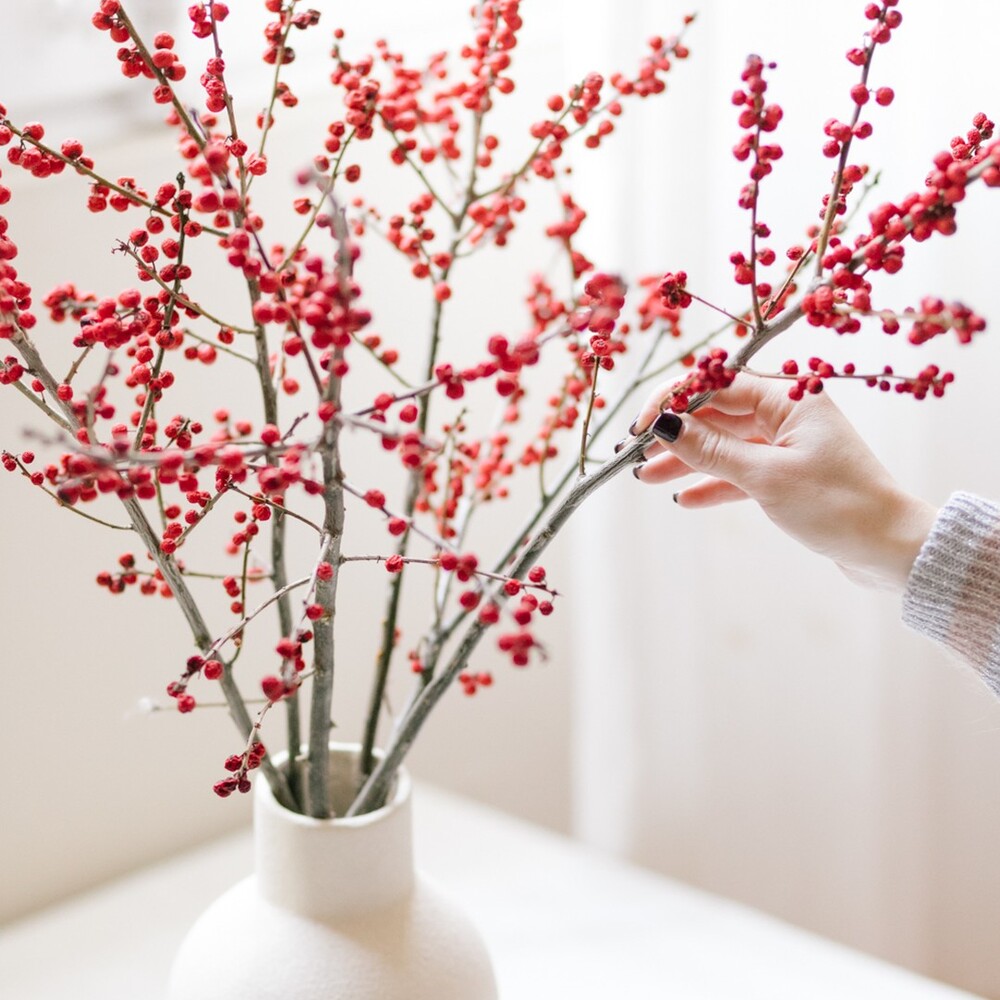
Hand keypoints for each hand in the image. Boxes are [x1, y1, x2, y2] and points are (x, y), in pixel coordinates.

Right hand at [630, 375, 937, 590]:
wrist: (890, 548)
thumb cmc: (837, 504)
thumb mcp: (765, 476)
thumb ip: (710, 450)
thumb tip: (662, 424)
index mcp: (790, 398)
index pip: (717, 385)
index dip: (674, 401)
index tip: (641, 426)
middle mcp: (788, 414)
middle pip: (716, 415)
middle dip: (675, 433)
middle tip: (635, 454)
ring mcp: (787, 445)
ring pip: (724, 445)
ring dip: (686, 461)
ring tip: (648, 478)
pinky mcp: (788, 476)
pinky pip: (739, 472)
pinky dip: (712, 483)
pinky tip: (685, 498)